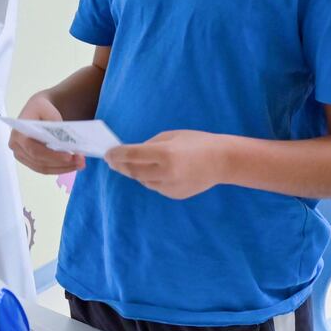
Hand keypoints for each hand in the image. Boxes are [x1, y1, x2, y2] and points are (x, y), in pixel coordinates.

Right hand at [8, 93, 85, 174]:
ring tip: (80, 163)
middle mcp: (16, 147)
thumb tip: (62, 140)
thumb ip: (53, 121)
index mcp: (18, 133)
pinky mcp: (29, 161)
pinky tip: (72, 165)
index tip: (69, 156)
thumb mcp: (46, 107)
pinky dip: (59, 168)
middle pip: (40, 161)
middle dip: (61, 163)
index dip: (51, 155)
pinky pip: (44, 169)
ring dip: (63, 168)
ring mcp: (21, 156)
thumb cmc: (41, 109)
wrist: (37, 111)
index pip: (33, 149)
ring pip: (43, 168)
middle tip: (81, 161)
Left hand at [105, 131, 229, 198]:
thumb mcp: (172, 136)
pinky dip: (150, 179)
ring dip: (135, 173)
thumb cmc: (197, 142)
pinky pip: (156, 187)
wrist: (222, 161)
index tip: (107, 154)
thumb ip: (150, 145)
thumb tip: (132, 153)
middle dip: (120, 166)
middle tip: (112, 162)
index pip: (132, 155)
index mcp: (165, 153)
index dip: (116, 155)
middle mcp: (165, 172)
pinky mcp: (175, 195)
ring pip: (143, 181)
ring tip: (133, 165)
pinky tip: (156, 172)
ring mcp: (170, 186)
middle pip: (133, 172)